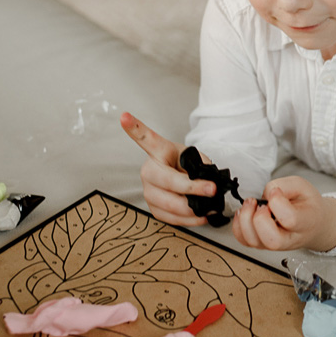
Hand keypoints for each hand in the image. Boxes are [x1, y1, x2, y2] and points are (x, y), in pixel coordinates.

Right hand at [120, 112, 213, 227]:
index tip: (124, 116)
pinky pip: (171, 218)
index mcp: (158, 151)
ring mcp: (148, 191)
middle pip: (166, 181)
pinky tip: (202, 216)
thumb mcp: (195, 158)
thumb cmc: (187, 164)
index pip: (145, 139)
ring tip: (211, 207)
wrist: (181, 177)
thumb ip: (200, 166)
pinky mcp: (153, 208)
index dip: (134, 128)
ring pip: (168, 204)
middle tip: (212, 190)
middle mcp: (148, 171)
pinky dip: (190, 220)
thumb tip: (208, 183)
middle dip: (191, 188)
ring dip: (192, 209)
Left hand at [232, 175, 335, 252]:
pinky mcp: (262, 243)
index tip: (275, 192)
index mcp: (306, 222)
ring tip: (251, 204)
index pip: (290, 219)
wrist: (312, 223)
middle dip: (259, 218)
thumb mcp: (302, 186)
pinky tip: (244, 212)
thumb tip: (267, 194)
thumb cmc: (307, 205)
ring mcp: (275, 244)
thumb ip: (284, 185)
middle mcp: (290, 238)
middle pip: (272, 240)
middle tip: (261, 204)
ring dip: (246, 219)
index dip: (277, 202)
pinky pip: (244, 241)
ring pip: (254, 242)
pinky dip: (238, 226)